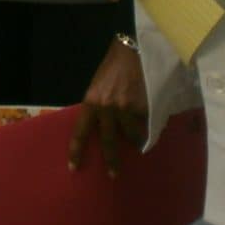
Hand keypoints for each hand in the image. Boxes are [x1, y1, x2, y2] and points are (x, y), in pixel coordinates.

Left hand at [68, 39, 147, 176]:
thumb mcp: (97, 87)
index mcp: (91, 102)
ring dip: (135, 139)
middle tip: (113, 174)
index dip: (77, 150)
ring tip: (139, 140)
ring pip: (131, 135)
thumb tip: (101, 126)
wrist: (133, 50)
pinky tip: (151, 123)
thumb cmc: (113, 68)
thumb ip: (98, 106)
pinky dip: (148, 127)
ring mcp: (127, 109)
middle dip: (111, 160)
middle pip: (108, 141)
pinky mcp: (144, 108)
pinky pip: (146, 125)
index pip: (81, 131)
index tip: (74, 167)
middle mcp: (107, 109)